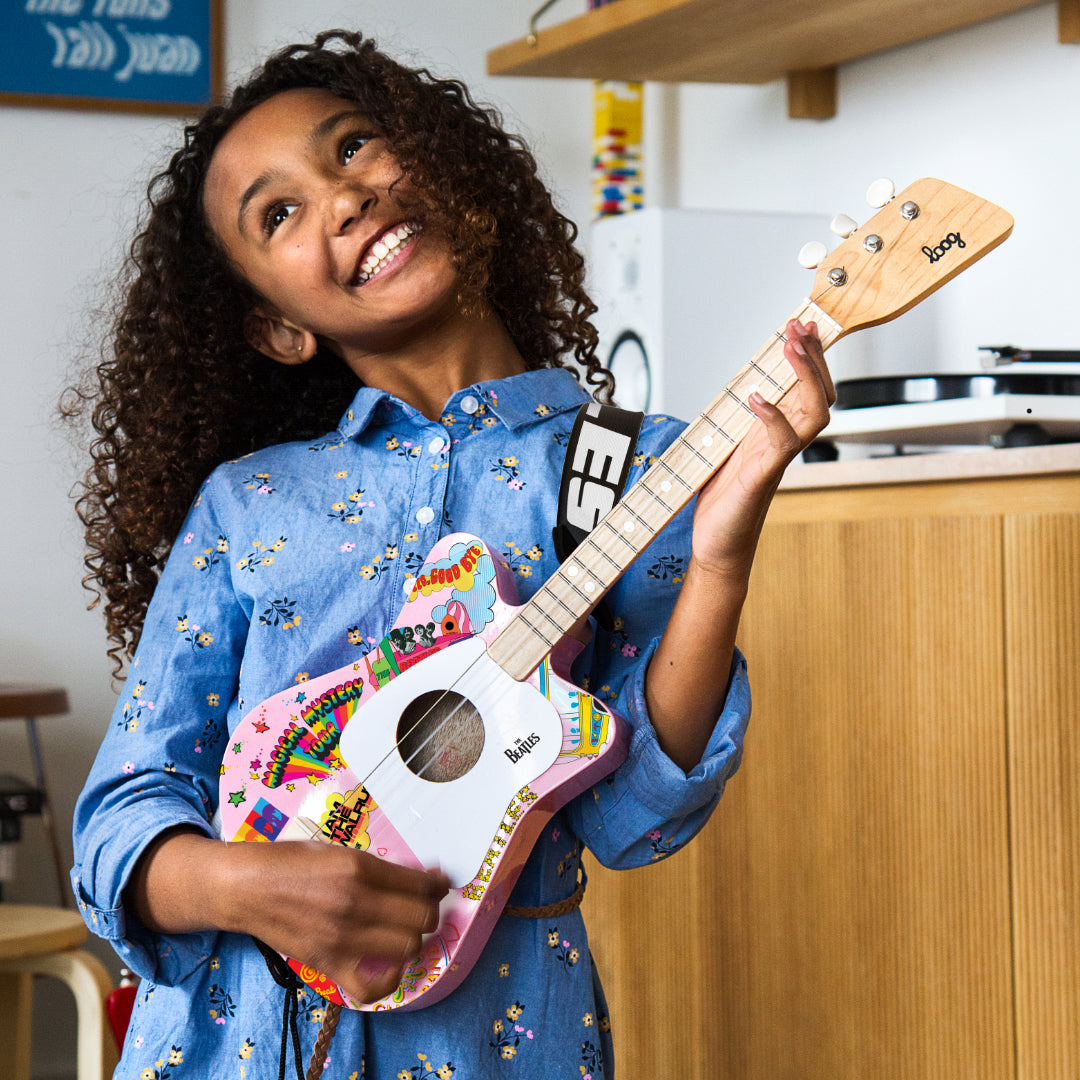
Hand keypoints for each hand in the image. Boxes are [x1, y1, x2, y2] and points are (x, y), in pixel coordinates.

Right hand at [233, 840, 450, 1003]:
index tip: (441, 883)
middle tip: (425, 905)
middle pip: (421, 919)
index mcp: (358, 868)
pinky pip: (371, 987)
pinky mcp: (328, 963)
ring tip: (408, 928)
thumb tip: (420, 877)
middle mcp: (354, 904)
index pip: (419, 884)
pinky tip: (389, 962)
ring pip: (407, 948)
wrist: (246, 887)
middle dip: (430, 911)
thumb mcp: (339, 850)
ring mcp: (342, 938)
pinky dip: (388, 979)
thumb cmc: (290, 862)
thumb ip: (379, 867)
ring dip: (414, 938)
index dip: (438, 884)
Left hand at [690, 318, 834, 580]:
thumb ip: (735, 422)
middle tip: (799, 326)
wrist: (716, 548)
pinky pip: (782, 444)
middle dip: (812, 356)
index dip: (809, 356)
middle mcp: (783, 444)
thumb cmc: (721, 503)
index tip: (802, 324)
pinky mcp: (762, 479)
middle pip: (821, 393)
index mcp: (774, 433)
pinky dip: (771, 417)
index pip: (806, 388)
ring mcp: (776, 461)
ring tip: (789, 346)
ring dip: (803, 376)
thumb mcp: (724, 450)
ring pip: (814, 413)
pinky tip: (755, 398)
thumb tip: (736, 390)